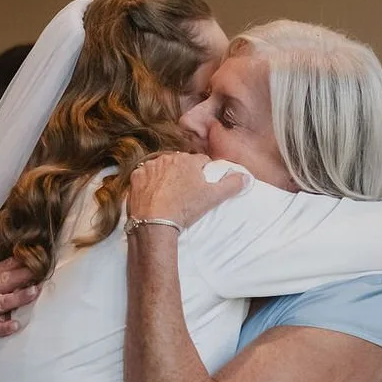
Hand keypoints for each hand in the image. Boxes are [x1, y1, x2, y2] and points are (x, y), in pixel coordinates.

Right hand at [0, 245, 38, 353]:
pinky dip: (4, 327)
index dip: (18, 258)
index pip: (1, 265)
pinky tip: (15, 325)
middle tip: (41, 268)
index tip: (35, 251)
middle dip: (23, 274)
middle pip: (3, 280)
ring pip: (1, 302)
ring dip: (18, 297)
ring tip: (34, 292)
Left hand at [127, 152, 247, 226]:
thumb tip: (246, 177)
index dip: (203, 173)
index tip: (202, 185)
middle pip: (180, 163)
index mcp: (188, 161)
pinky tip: (153, 195)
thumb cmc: (185, 208)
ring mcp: (150, 167)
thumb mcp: (213, 197)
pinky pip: (144, 176)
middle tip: (185, 192)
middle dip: (184, 173)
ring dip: (166, 176)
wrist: (155, 223)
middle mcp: (168, 159)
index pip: (201, 161)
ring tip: (169, 195)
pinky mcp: (136, 178)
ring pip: (162, 168)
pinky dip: (149, 183)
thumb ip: (231, 185)